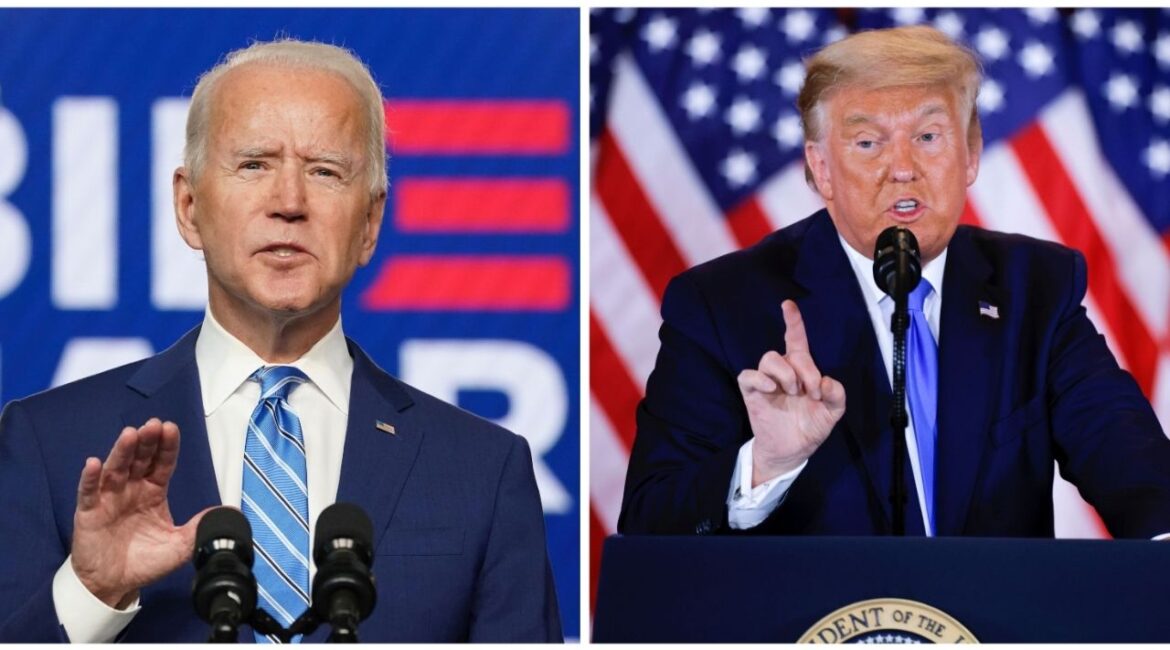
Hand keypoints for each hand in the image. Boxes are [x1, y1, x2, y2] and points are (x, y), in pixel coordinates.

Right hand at [71, 418, 208, 607]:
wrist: (114, 585)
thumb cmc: (144, 562)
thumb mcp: (180, 546)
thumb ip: (200, 528)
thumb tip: (228, 513)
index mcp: (153, 492)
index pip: (162, 463)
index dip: (167, 446)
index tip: (171, 429)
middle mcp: (131, 489)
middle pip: (139, 460)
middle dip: (147, 442)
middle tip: (154, 425)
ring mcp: (109, 498)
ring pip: (115, 469)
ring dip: (122, 451)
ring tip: (130, 435)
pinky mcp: (89, 512)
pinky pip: (89, 492)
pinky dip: (90, 478)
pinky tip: (94, 464)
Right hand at [737, 300, 846, 486]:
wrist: (792, 452)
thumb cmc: (810, 427)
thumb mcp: (833, 413)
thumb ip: (837, 395)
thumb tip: (826, 382)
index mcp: (802, 370)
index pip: (796, 339)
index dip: (793, 321)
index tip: (788, 305)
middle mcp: (783, 371)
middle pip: (789, 353)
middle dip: (806, 370)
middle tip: (812, 393)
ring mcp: (766, 381)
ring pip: (769, 358)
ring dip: (786, 373)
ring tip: (793, 392)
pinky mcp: (752, 393)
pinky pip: (748, 375)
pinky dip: (760, 378)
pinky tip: (772, 388)